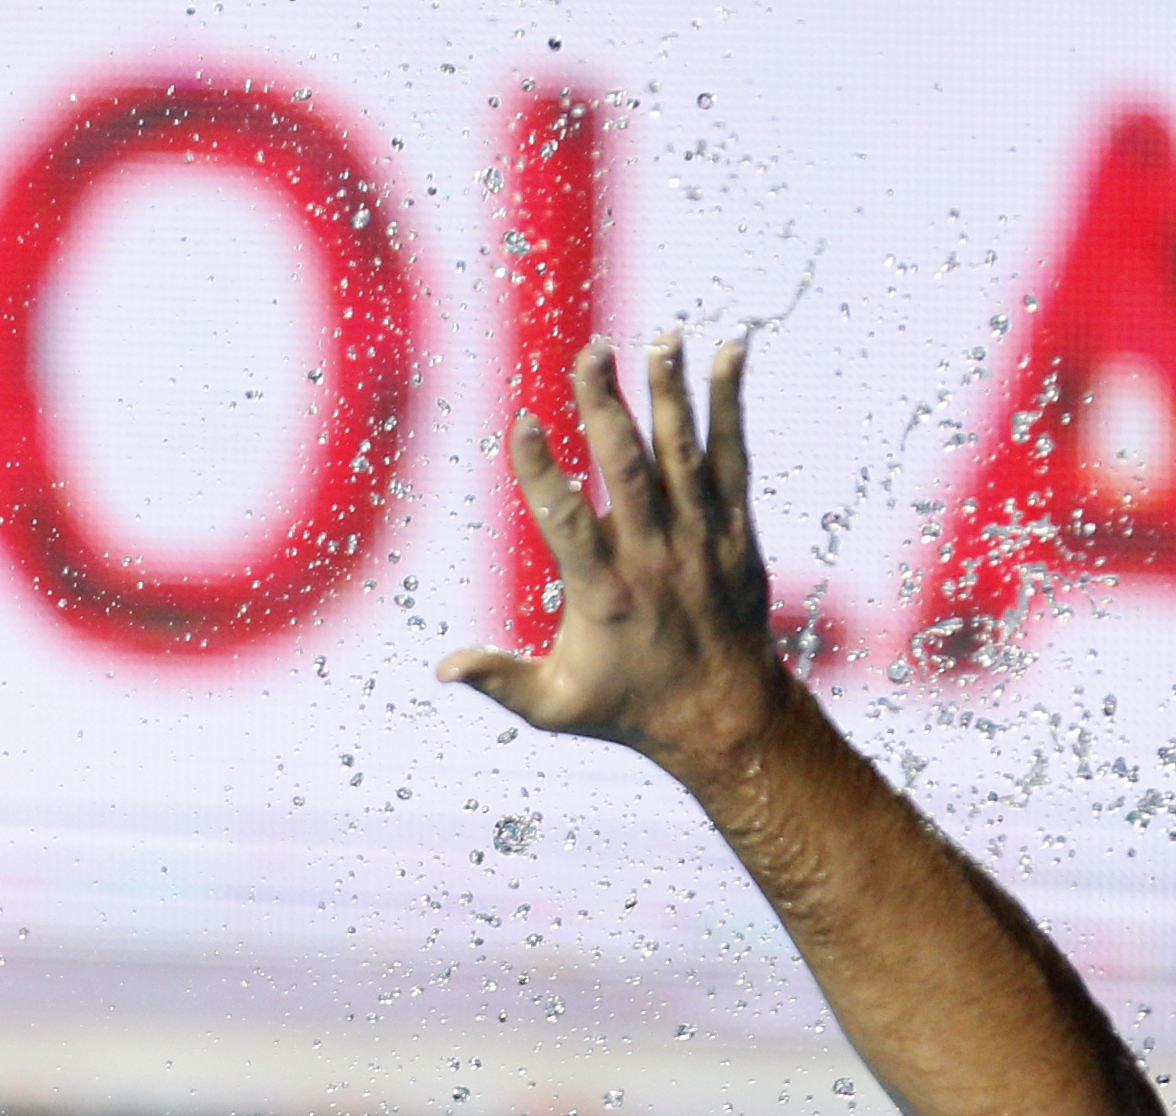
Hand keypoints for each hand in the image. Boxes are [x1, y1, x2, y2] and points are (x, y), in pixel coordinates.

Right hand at [441, 333, 793, 786]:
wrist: (724, 716)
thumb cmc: (628, 708)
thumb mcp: (554, 705)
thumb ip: (499, 678)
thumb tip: (442, 667)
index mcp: (601, 592)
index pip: (565, 518)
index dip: (540, 468)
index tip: (522, 420)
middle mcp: (652, 557)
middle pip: (627, 467)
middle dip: (606, 405)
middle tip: (592, 351)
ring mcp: (698, 538)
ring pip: (682, 452)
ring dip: (669, 392)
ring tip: (659, 339)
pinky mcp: (733, 528)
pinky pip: (732, 456)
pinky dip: (729, 403)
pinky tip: (729, 352)